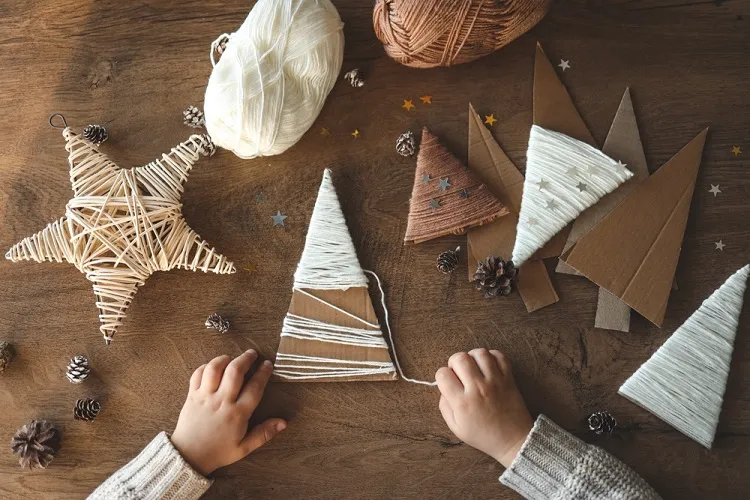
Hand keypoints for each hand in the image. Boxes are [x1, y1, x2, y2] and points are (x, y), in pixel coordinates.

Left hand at [170, 350, 286, 475]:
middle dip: (246, 358)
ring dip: (225, 358)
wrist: (188, 456)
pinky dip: (207, 366)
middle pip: (235, 371)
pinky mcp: (191, 395)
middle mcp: (221, 402)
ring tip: (232, 358)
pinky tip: (214, 367)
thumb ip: (264, 434)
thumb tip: (284, 422)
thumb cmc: (218, 452)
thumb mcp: (244, 448)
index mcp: (237, 414)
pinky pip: (198, 373)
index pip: (254, 387)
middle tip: (252, 354)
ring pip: (215, 368)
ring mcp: (205, 397)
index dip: (263, 373)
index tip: (267, 364)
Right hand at [436, 349, 532, 466]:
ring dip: (472, 357)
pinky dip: (491, 356)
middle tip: (459, 372)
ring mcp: (495, 381)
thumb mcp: (456, 428)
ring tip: (474, 367)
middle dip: (454, 362)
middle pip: (459, 358)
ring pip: (479, 353)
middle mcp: (478, 388)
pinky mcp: (509, 378)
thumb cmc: (483, 436)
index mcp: (462, 403)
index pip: (443, 374)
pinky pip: (499, 356)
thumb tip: (443, 387)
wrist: (513, 440)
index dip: (442, 376)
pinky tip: (488, 366)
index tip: (447, 382)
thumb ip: (445, 406)